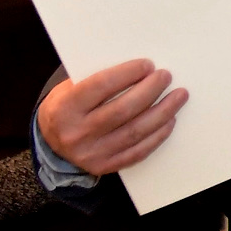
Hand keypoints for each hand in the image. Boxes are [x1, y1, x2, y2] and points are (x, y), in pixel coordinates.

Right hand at [38, 57, 185, 174]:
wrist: (50, 143)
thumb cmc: (66, 107)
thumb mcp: (67, 88)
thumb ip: (96, 79)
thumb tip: (139, 69)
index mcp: (65, 107)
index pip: (101, 86)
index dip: (127, 73)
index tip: (147, 64)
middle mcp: (76, 133)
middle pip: (123, 110)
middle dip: (150, 91)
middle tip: (165, 76)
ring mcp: (91, 153)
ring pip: (135, 132)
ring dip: (163, 112)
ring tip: (179, 96)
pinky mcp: (104, 166)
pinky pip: (137, 152)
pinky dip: (157, 135)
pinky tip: (170, 120)